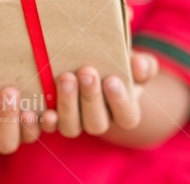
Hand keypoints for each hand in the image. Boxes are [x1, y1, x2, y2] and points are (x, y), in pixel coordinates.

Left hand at [41, 50, 158, 136]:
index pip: (127, 117)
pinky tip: (45, 109)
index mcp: (123, 111)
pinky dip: (46, 121)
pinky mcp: (54, 120)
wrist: (86, 66)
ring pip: (71, 127)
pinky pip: (49, 127)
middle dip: (91, 97)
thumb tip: (139, 65)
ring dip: (68, 105)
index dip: (120, 102)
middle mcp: (98, 122)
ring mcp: (75, 123)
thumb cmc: (114, 64)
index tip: (112, 79)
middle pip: (97, 123)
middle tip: (86, 72)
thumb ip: (143, 64)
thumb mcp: (132, 61)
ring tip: (65, 78)